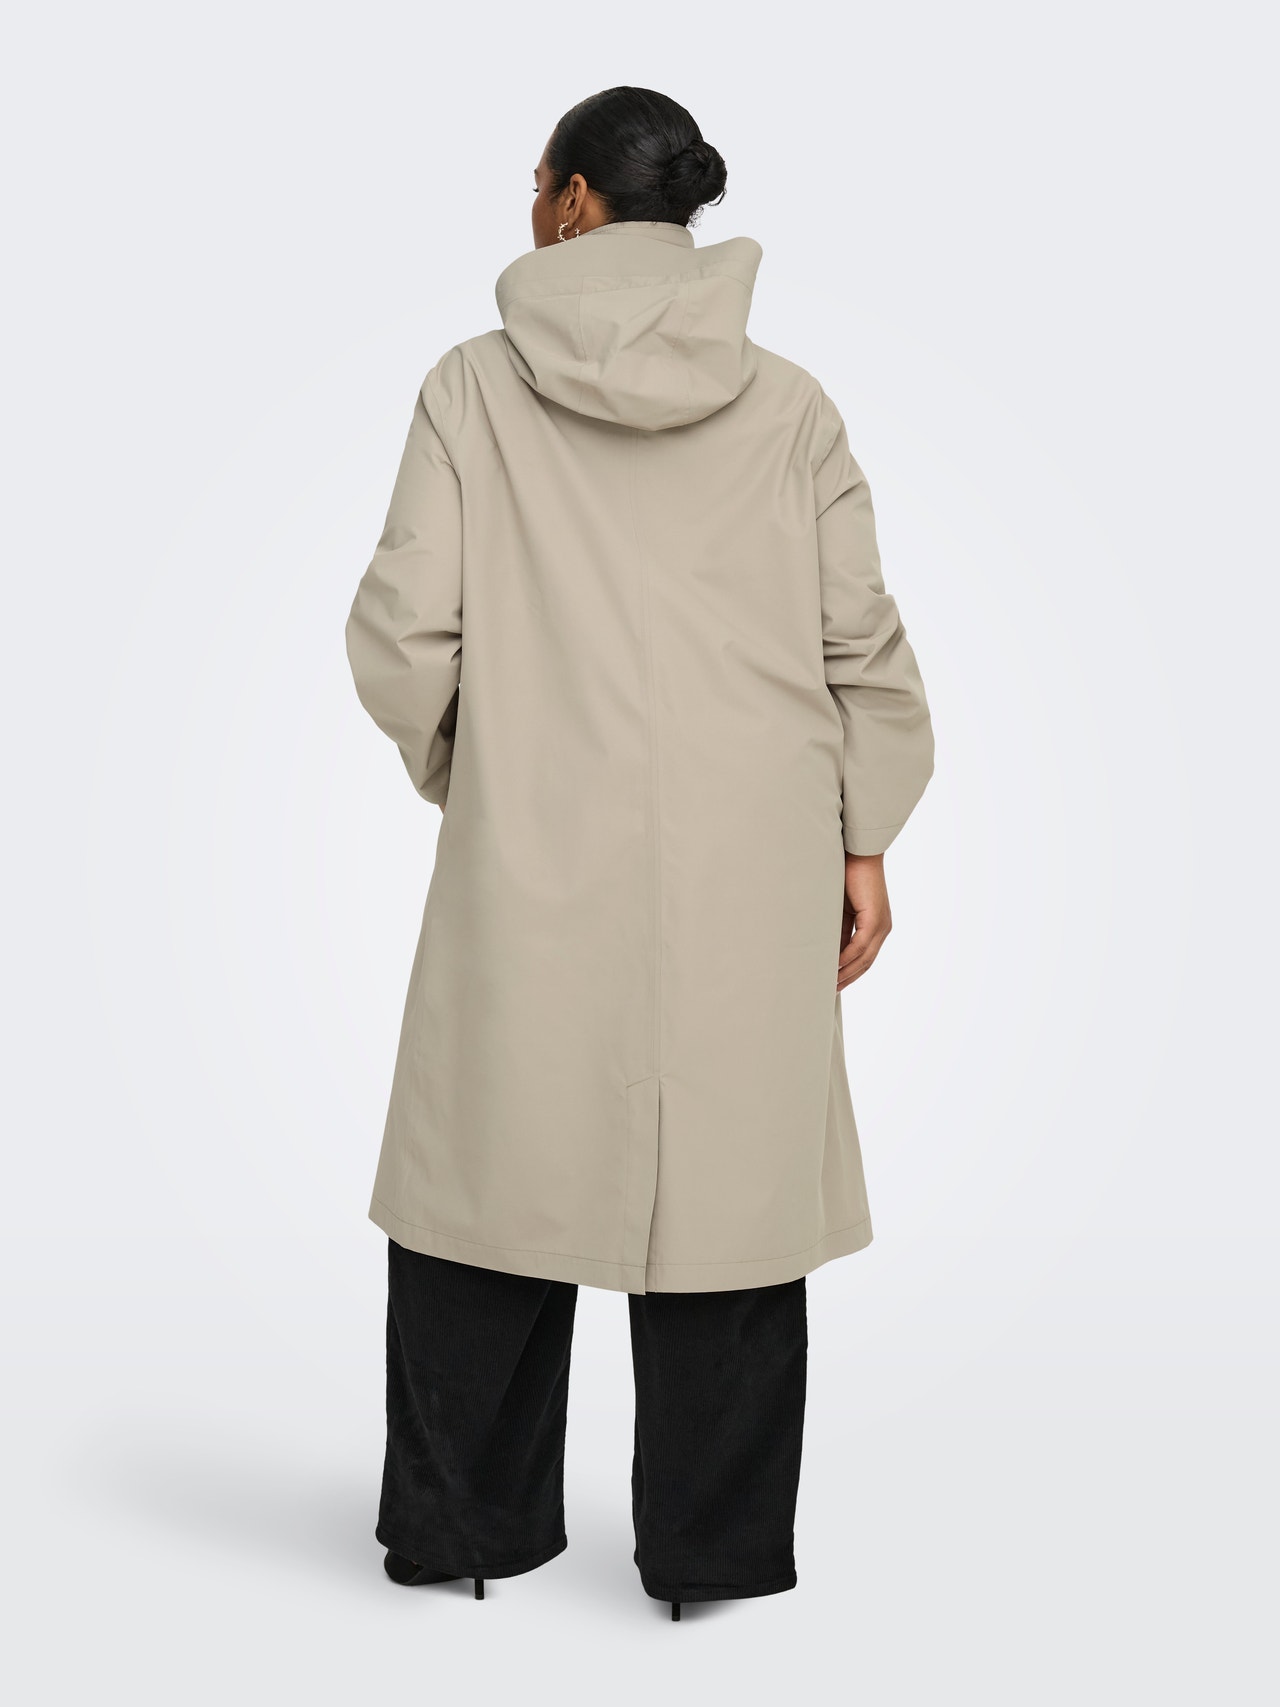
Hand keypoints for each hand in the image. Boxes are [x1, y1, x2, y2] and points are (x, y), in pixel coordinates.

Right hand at [837, 853, 891, 991]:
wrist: (857, 853)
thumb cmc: (847, 876)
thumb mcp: (841, 910)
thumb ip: (839, 931)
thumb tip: (831, 952)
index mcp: (876, 926)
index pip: (864, 957)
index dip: (850, 973)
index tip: (834, 984)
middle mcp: (883, 928)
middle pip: (866, 962)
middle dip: (848, 978)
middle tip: (830, 991)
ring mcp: (881, 925)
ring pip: (864, 958)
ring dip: (846, 972)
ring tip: (830, 984)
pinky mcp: (875, 919)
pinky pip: (860, 945)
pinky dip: (846, 957)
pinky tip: (833, 966)